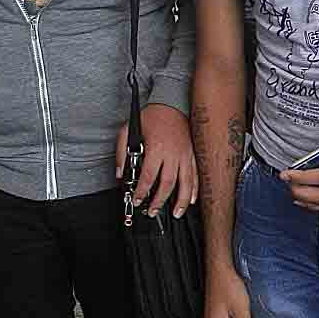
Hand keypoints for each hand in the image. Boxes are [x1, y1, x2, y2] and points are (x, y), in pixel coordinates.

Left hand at [115, 103, 197, 217]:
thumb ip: (123, 153)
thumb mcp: (129, 131)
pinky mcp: (193, 155)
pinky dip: (194, 190)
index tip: (137, 199)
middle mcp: (174, 154)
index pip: (148, 176)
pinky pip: (196, 175)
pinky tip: (192, 200)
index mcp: (157, 148)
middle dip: (159, 201)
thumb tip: (122, 174)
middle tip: (152, 211)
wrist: (172, 104)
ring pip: (186, 183)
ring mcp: (186, 155)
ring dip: (182, 201)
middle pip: (168, 184)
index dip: (142, 191)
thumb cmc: (152, 117)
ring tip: (176, 213)